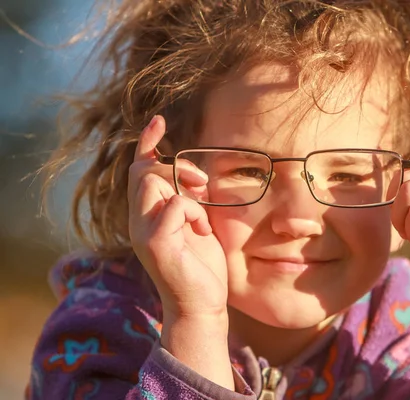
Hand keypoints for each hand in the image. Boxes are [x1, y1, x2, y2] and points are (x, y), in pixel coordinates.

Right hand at [127, 115, 227, 318]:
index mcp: (147, 215)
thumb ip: (188, 199)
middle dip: (174, 167)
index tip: (158, 121)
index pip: (139, 170)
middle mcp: (139, 221)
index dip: (147, 143)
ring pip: (151, 181)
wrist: (202, 305)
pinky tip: (201, 228)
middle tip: (202, 184)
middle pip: (143, 171)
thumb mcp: (196, 224)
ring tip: (202, 209)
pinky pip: (175, 204)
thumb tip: (192, 175)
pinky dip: (193, 210)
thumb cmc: (202, 266)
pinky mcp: (155, 243)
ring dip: (184, 188)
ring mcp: (143, 232)